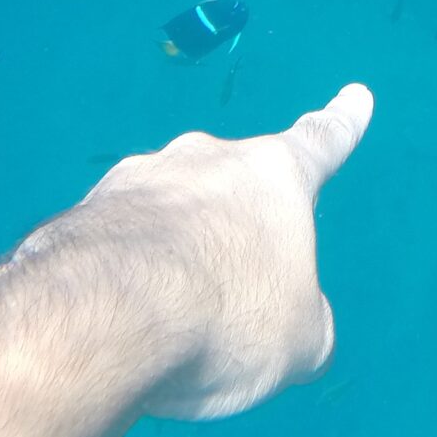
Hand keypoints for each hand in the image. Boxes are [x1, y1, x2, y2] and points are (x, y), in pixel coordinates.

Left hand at [55, 83, 374, 420]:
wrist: (104, 317)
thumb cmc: (226, 318)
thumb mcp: (297, 341)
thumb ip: (303, 323)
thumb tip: (296, 323)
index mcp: (274, 175)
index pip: (320, 142)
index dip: (341, 123)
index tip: (355, 96)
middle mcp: (206, 158)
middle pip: (232, 186)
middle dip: (235, 227)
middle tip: (230, 291)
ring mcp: (138, 179)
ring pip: (169, 214)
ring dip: (174, 253)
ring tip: (169, 320)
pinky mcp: (82, 214)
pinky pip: (117, 244)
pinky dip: (124, 274)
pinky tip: (119, 320)